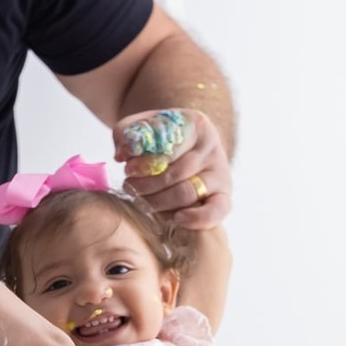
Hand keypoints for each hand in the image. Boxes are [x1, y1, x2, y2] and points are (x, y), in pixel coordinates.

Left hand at [113, 109, 231, 225]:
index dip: (146, 161)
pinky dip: (197, 219)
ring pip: (187, 193)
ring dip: (159, 202)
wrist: (188, 150)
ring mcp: (220, 174)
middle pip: (176, 173)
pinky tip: (176, 220)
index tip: (128, 169)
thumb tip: (121, 154)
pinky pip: (216, 211)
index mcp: (196, 125)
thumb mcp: (144, 126)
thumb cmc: (162, 140)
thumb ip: (127, 132)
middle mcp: (212, 149)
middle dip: (147, 185)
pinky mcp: (224, 196)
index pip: (170, 146)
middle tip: (130, 187)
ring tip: (142, 201)